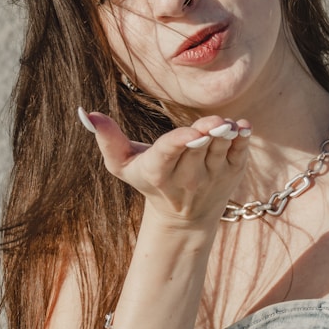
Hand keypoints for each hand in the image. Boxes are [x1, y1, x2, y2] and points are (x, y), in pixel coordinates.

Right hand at [77, 108, 251, 225]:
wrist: (183, 217)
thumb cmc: (149, 181)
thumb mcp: (122, 165)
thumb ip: (106, 139)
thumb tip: (85, 112)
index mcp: (159, 171)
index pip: (170, 152)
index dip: (181, 141)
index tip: (192, 133)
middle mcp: (187, 177)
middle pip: (198, 148)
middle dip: (207, 133)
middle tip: (215, 122)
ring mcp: (212, 176)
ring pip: (220, 150)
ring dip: (226, 136)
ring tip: (228, 124)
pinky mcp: (232, 173)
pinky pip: (239, 154)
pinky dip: (242, 140)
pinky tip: (242, 128)